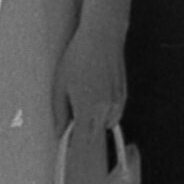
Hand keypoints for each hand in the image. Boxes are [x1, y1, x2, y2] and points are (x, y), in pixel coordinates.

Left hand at [56, 26, 124, 148]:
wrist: (102, 37)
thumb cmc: (77, 58)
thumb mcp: (60, 85)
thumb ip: (60, 113)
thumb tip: (60, 133)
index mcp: (88, 109)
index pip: (82, 141)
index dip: (74, 145)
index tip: (67, 145)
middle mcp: (106, 110)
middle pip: (94, 135)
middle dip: (83, 132)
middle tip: (72, 117)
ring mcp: (117, 103)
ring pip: (106, 124)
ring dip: (95, 120)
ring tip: (84, 96)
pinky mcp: (124, 95)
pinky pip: (114, 112)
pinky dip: (105, 110)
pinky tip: (96, 91)